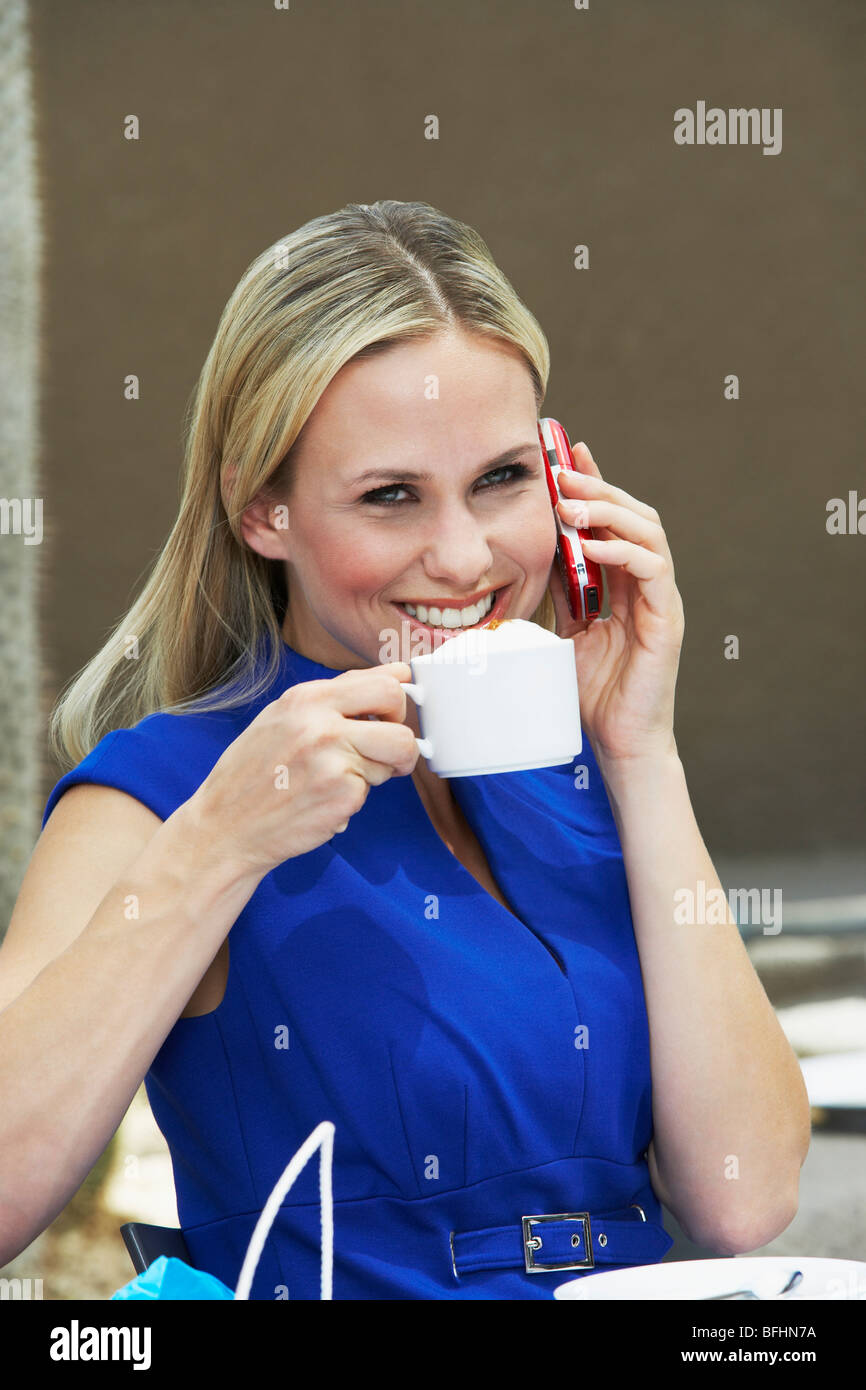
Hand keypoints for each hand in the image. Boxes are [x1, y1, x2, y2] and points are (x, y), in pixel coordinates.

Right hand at [184, 663, 420, 878]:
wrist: (225, 828)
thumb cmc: (254, 774)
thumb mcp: (282, 719)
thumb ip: (332, 700)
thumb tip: (393, 680)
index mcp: (306, 698)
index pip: (379, 679)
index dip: (397, 696)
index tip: (398, 711)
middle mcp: (321, 723)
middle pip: (397, 705)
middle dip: (402, 727)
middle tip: (390, 750)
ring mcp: (333, 759)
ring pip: (394, 753)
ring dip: (378, 770)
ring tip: (338, 780)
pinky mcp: (343, 795)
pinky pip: (372, 789)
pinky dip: (354, 798)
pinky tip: (324, 801)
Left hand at [548, 441, 684, 764]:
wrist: (618, 743)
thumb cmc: (590, 696)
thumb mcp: (562, 635)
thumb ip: (557, 596)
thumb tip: (528, 560)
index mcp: (621, 585)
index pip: (609, 521)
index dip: (591, 484)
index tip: (564, 452)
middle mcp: (645, 585)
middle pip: (632, 515)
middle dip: (596, 486)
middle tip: (561, 468)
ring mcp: (660, 600)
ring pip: (646, 532)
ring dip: (608, 510)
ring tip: (570, 502)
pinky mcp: (667, 618)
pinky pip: (653, 568)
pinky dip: (623, 549)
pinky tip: (594, 543)